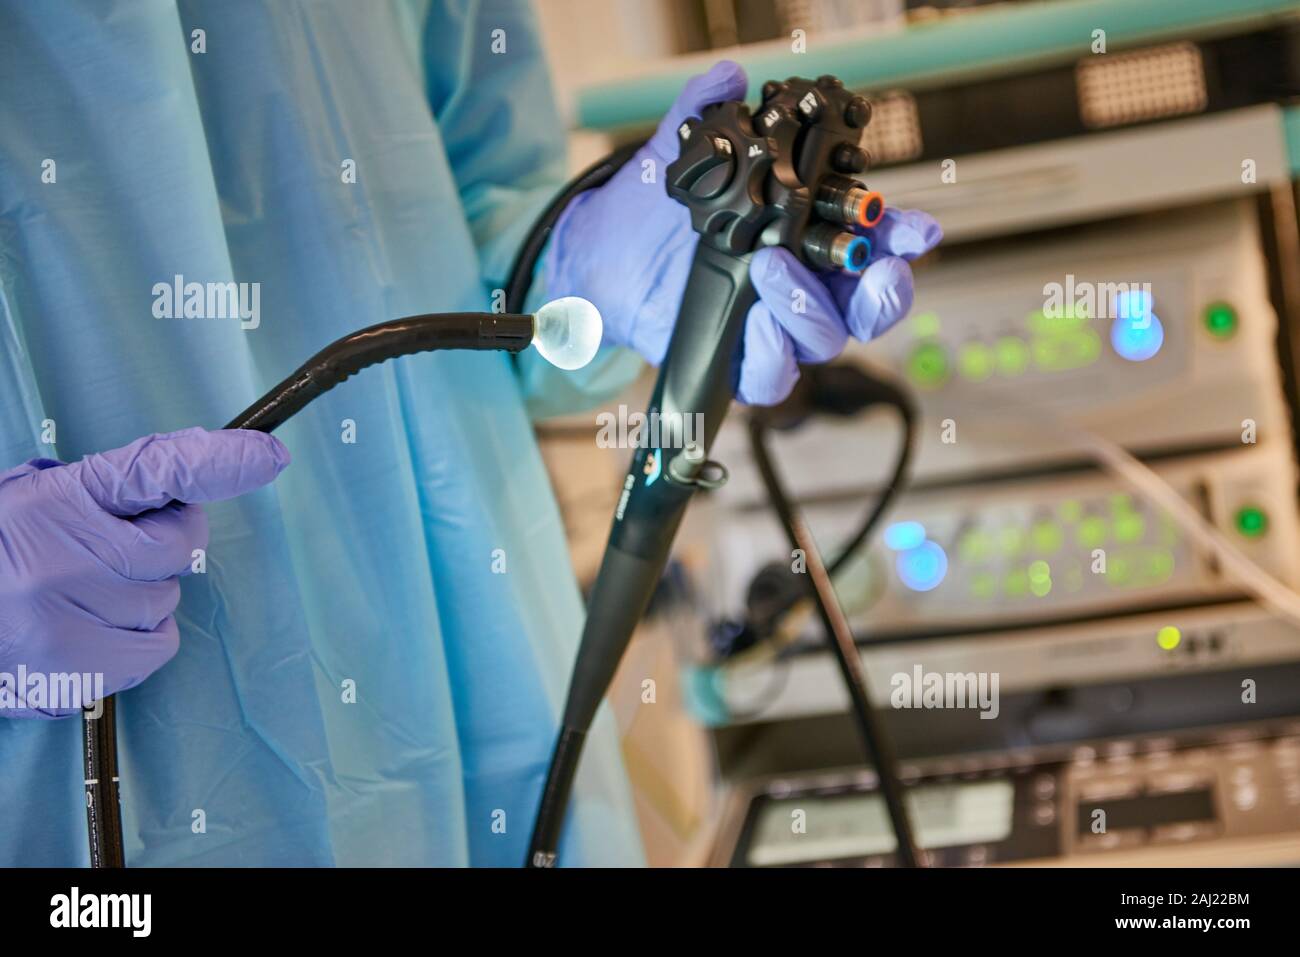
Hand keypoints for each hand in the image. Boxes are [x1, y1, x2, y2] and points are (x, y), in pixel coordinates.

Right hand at [0, 428, 288, 717]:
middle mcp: (67, 552)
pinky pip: (154, 650)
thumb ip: (101, 495)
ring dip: (141, 600)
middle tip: (114, 553)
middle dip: (160, 549)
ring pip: (165, 603)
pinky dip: (138, 642)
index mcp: (59, 496)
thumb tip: (181, 492)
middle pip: (176, 548)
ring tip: (85, 597)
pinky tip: (95, 631)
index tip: (268, 457)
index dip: (218, 461)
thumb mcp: (31, 500)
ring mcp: (68, 613)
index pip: (155, 469)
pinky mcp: (72, 667)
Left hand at [546, 60, 941, 404]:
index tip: (916, 230)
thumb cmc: (655, 210)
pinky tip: (756, 320)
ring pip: (826, 338)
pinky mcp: (738, 360)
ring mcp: (774, 326)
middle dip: (886, 290)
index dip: (903, 236)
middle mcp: (804, 283)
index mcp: (810, 232)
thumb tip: (726, 78)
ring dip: (810, 307)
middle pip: (869, 303)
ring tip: (773, 268)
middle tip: (876, 270)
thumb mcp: (679, 155)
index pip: (875, 239)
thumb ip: (703, 113)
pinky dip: (773, 355)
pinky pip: (772, 379)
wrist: (602, 255)